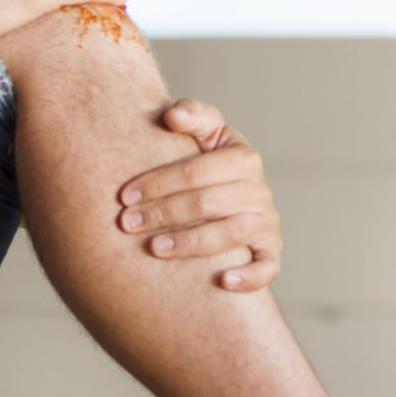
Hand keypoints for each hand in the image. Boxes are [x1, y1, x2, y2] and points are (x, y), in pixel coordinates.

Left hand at [117, 98, 282, 291]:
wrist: (236, 190)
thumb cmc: (211, 161)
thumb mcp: (207, 132)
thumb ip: (192, 115)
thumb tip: (171, 115)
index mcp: (244, 158)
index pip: (195, 172)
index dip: (158, 183)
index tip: (125, 196)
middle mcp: (259, 191)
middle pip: (207, 203)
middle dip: (163, 214)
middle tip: (127, 224)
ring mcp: (266, 222)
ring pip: (230, 235)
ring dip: (190, 243)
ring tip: (154, 249)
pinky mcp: (270, 250)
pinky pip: (267, 267)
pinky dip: (249, 276)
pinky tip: (222, 281)